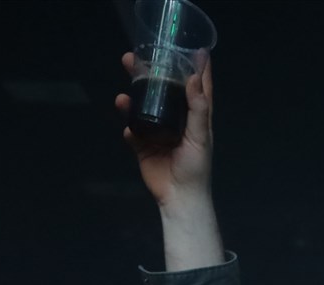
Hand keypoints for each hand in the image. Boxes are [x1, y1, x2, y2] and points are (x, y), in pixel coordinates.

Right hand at [116, 51, 213, 206]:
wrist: (179, 198)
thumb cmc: (196, 168)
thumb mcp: (200, 136)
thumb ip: (197, 108)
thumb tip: (194, 77)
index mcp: (195, 117)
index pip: (196, 87)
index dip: (194, 67)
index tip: (189, 46)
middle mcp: (176, 120)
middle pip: (163, 91)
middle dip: (149, 74)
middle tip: (134, 57)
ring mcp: (158, 132)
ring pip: (143, 108)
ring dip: (132, 98)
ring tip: (123, 91)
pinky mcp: (143, 146)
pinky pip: (133, 132)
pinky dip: (130, 127)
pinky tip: (128, 126)